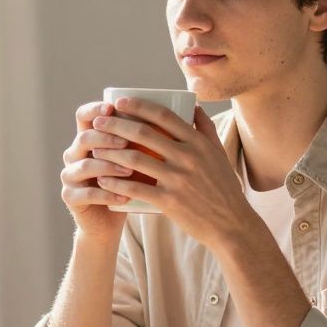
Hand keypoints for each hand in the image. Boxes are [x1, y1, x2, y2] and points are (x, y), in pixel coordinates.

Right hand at [60, 101, 135, 241]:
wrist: (109, 218)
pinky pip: (88, 194)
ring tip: (130, 171)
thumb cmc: (128, 183)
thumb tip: (173, 114)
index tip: (113, 108)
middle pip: (84, 137)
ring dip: (109, 166)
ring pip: (85, 165)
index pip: (84, 116)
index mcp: (88, 138)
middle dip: (106, 138)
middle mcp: (74, 154)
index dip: (95, 110)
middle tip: (126, 142)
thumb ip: (144, 138)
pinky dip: (108, 194)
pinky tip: (125, 197)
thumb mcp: (136, 158)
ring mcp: (70, 176)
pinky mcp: (71, 197)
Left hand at [91, 98, 255, 249]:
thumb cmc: (223, 187)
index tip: (120, 102)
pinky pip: (136, 188)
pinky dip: (116, 183)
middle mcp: (188, 157)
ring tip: (95, 149)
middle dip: (116, 124)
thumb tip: (193, 105)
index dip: (139, 106)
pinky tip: (102, 179)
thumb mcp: (219, 154)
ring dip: (110, 152)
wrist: (231, 224)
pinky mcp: (170, 201)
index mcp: (198, 143)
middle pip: (144, 133)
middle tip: (99, 121)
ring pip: (135, 158)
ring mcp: (178, 179)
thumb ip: (205, 129)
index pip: (164, 116)